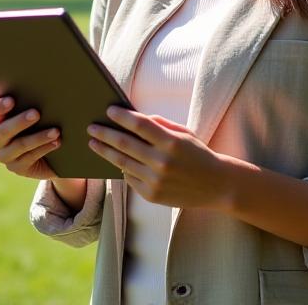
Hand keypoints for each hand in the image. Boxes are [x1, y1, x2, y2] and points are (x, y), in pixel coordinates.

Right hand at [0, 96, 60, 179]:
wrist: (49, 154)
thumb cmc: (40, 124)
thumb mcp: (34, 115)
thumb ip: (32, 103)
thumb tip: (47, 91)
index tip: (12, 100)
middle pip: (4, 130)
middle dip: (20, 121)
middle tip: (36, 113)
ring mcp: (6, 156)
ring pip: (20, 145)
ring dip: (39, 137)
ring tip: (55, 131)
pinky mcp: (18, 168)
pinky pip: (30, 157)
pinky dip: (45, 148)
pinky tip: (57, 142)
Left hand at [87, 107, 228, 208]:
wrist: (216, 185)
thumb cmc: (198, 154)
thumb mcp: (184, 133)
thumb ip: (160, 124)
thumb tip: (135, 118)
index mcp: (171, 141)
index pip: (139, 125)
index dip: (122, 117)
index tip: (108, 110)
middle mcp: (161, 162)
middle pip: (125, 144)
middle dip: (105, 134)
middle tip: (91, 127)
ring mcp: (155, 181)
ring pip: (123, 163)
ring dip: (105, 152)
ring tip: (94, 143)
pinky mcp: (152, 196)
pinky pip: (130, 179)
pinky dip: (123, 169)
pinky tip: (115, 161)